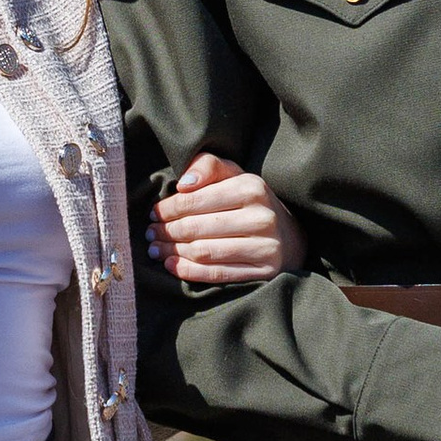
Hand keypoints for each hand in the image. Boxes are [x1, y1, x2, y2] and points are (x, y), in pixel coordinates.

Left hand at [149, 151, 305, 286]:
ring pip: (203, 252)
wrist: (290, 238)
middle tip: (150, 234)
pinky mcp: (264, 272)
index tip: (153, 214)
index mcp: (251, 188)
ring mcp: (265, 247)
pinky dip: (188, 271)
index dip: (168, 209)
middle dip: (166, 231)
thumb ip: (208, 167)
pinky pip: (216, 274)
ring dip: (172, 252)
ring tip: (156, 250)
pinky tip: (171, 265)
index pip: (195, 200)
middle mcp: (261, 217)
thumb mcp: (235, 176)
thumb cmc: (251, 204)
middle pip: (196, 227)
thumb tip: (183, 183)